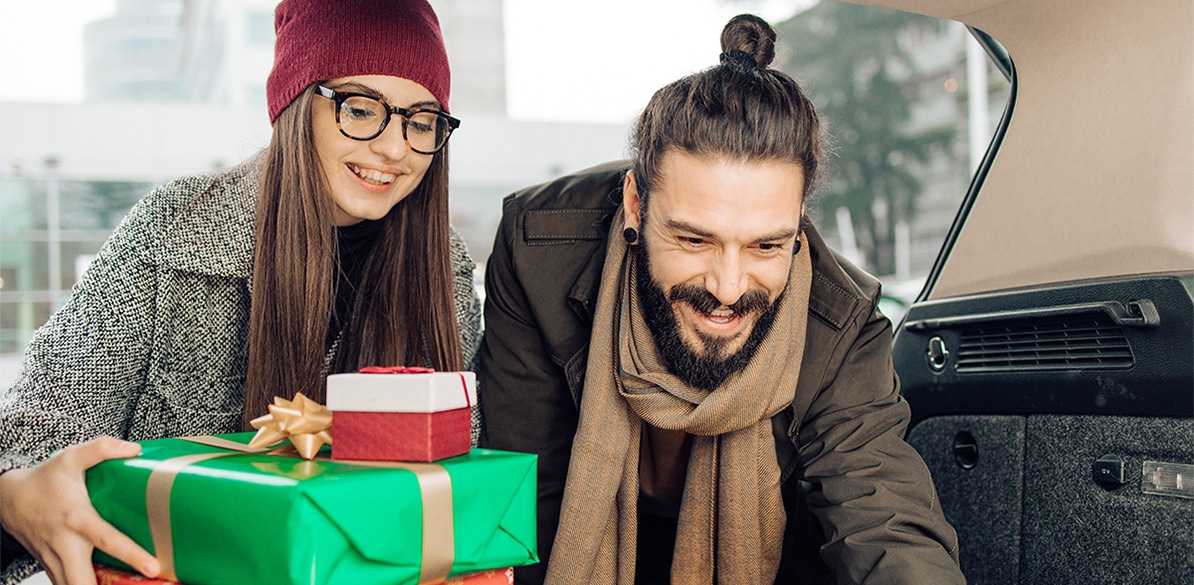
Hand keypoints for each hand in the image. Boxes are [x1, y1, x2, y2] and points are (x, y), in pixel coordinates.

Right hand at [0, 437, 160, 584]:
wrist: (8, 499)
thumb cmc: (43, 479)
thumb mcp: (70, 458)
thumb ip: (101, 449)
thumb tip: (133, 449)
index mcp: (77, 518)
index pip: (107, 540)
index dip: (131, 555)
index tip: (152, 567)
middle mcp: (66, 544)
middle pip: (80, 581)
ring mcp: (56, 559)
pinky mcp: (51, 566)